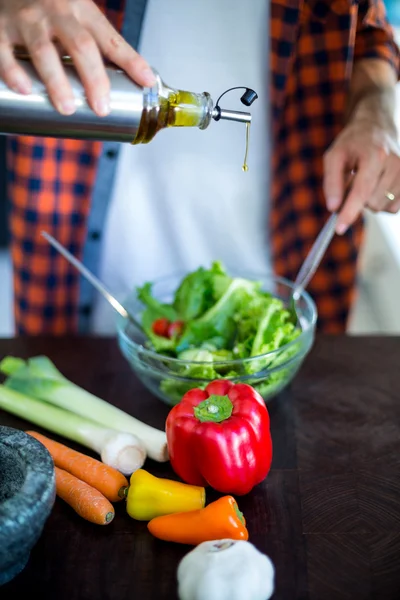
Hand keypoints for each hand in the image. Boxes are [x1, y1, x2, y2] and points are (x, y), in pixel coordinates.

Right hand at [0, 0, 155, 115]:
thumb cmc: (47, 6)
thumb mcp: (76, 16)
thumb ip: (97, 44)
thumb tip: (134, 79)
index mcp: (81, 9)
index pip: (110, 38)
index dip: (131, 60)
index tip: (146, 81)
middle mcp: (55, 11)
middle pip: (80, 46)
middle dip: (94, 79)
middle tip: (102, 107)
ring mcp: (27, 19)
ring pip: (44, 51)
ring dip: (57, 82)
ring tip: (68, 108)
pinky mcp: (0, 27)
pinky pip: (4, 52)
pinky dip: (13, 71)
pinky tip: (24, 88)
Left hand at [323, 99, 399, 233]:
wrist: (378, 128)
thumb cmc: (353, 143)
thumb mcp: (334, 156)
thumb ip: (331, 182)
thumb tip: (333, 208)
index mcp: (375, 155)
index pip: (361, 191)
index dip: (349, 212)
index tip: (339, 229)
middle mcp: (395, 164)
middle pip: (371, 203)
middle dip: (357, 199)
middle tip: (354, 181)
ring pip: (381, 207)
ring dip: (369, 200)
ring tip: (367, 180)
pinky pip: (393, 208)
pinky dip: (381, 202)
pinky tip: (377, 186)